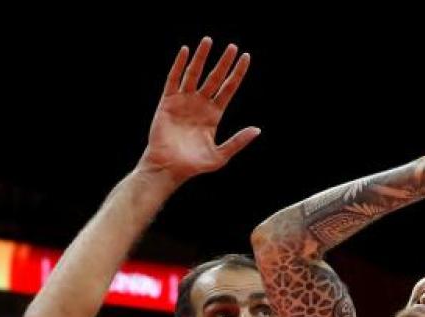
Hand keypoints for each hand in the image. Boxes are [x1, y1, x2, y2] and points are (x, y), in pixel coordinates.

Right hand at [138, 37, 259, 183]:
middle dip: (223, 62)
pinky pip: (174, 79)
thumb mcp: (221, 155)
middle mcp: (200, 104)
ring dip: (201, 57)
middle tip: (232, 46)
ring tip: (209, 41)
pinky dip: (179, 65)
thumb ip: (238, 141)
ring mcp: (184, 101)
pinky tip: (185, 51)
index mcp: (214, 115)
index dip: (237, 73)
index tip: (246, 57)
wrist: (169, 168)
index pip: (229, 88)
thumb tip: (257, 130)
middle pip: (214, 78)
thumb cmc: (194, 165)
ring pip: (194, 74)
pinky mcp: (167, 102)